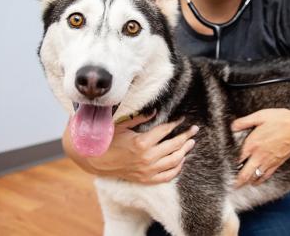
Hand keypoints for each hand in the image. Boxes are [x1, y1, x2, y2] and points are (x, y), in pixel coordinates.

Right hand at [63, 112, 198, 183]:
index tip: (182, 118)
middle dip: (186, 136)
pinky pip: (167, 176)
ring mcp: (147, 171)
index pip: (165, 131)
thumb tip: (155, 111)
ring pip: (174, 161)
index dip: (175, 123)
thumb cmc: (108, 141)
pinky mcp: (145, 179)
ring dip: (184, 151)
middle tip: (194, 129)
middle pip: (174, 145)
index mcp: (142, 142)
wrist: (95, 160)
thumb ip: (140, 118)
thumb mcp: (123, 126)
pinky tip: (181, 160)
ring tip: (191, 143)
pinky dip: (176, 168)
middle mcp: (147, 158)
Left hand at [231, 108, 289, 187]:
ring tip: (239, 184)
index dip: (229, 165)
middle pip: (245, 174)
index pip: (237, 159)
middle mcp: (259, 155)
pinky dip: (259, 180)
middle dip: (237, 181)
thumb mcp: (260, 116)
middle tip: (230, 185)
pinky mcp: (278, 163)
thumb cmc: (281, 119)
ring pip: (255, 177)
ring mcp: (269, 161)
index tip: (224, 168)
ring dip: (247, 182)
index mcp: (253, 143)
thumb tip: (231, 126)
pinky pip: (266, 176)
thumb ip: (244, 122)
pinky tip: (255, 181)